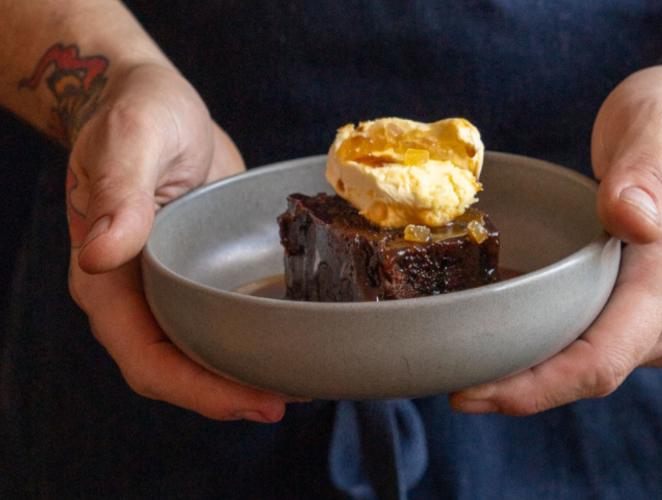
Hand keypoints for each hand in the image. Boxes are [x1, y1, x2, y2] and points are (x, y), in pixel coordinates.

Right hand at [66, 63, 287, 422]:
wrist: (158, 103)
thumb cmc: (136, 114)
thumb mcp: (131, 140)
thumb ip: (119, 193)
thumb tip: (101, 255)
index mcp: (108, 280)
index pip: (147, 359)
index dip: (199, 391)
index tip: (254, 402)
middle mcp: (138, 295)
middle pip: (179, 370)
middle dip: (231, 394)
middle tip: (291, 401)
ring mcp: (171, 288)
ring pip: (203, 353)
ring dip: (247, 375)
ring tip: (302, 383)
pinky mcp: (202, 275)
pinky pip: (224, 321)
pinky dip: (255, 338)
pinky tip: (295, 340)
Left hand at [451, 64, 661, 414]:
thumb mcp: (660, 124)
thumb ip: (644, 169)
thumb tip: (630, 218)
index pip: (602, 360)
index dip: (535, 388)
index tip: (471, 394)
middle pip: (586, 375)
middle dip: (517, 388)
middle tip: (449, 383)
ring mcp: (661, 322)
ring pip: (586, 367)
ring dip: (528, 374)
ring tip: (466, 365)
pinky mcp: (644, 316)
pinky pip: (590, 347)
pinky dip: (544, 352)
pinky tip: (503, 341)